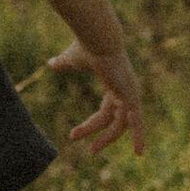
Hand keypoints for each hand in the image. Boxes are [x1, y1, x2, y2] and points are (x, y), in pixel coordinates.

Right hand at [46, 38, 142, 155]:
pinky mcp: (131, 95)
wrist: (98, 38)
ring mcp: (130, 93)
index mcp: (115, 84)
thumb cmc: (85, 46)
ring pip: (121, 125)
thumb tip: (50, 63)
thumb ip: (63, 64)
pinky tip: (139, 151)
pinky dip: (139, 136)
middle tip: (91, 151)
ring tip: (94, 151)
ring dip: (108, 139)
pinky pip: (136, 121)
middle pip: (113, 121)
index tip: (74, 134)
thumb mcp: (70, 60)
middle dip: (101, 136)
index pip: (105, 112)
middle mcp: (126, 91)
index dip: (91, 126)